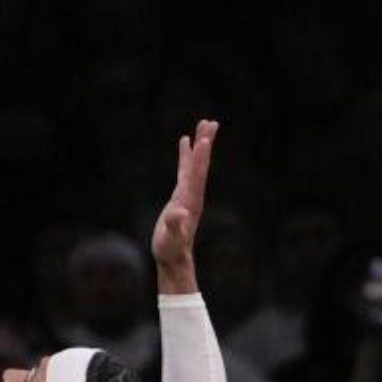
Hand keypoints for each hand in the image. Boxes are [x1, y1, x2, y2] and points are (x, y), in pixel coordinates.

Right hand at [151, 119, 217, 283]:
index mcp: (191, 200)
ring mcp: (188, 193)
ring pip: (195, 164)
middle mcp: (193, 193)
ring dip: (199, 145)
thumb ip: (175, 225)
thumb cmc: (170, 249)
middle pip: (201, 164)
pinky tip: (185, 142)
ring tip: (202, 125)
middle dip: (205, 143)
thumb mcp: (171, 239)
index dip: (199, 157)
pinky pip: (184, 169)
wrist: (174, 258)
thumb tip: (179, 213)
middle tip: (210, 122)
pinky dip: (186, 155)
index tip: (204, 138)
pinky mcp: (180, 195)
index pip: (196, 174)